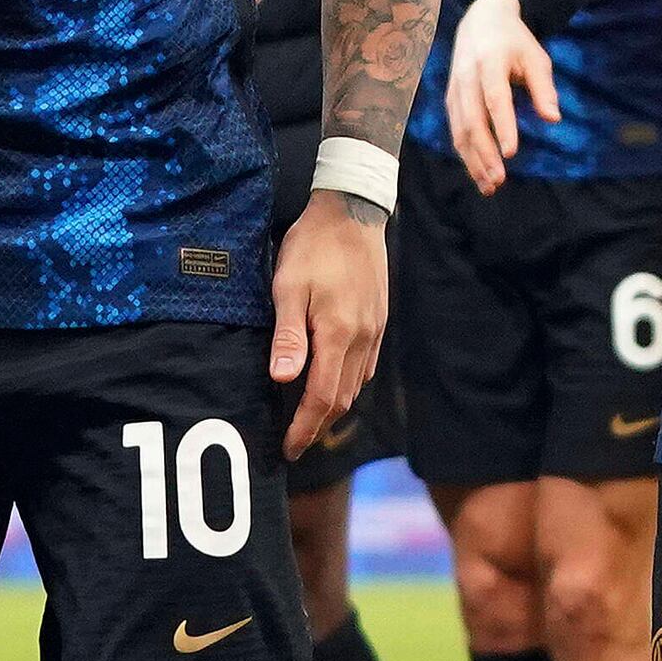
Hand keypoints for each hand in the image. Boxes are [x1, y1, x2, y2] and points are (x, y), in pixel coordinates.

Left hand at [271, 193, 389, 454]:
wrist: (353, 211)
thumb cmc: (313, 246)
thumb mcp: (289, 287)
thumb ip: (288, 336)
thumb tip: (282, 380)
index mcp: (338, 334)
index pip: (321, 397)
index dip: (304, 428)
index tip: (287, 449)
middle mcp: (361, 339)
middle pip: (341, 398)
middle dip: (317, 426)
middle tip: (295, 444)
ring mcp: (374, 329)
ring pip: (356, 384)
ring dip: (333, 408)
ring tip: (309, 421)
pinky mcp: (379, 318)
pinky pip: (366, 366)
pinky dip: (348, 385)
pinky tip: (334, 383)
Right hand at [441, 0, 556, 190]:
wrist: (481, 20)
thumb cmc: (515, 41)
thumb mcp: (536, 57)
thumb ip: (544, 87)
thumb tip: (553, 119)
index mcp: (490, 62)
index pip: (495, 98)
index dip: (502, 126)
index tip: (511, 154)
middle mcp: (467, 76)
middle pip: (472, 120)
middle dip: (484, 153)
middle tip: (500, 180)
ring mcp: (455, 88)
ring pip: (459, 129)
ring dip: (472, 160)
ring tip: (489, 186)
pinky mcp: (450, 98)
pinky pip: (455, 129)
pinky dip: (466, 153)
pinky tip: (479, 172)